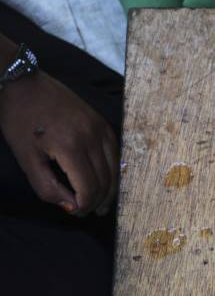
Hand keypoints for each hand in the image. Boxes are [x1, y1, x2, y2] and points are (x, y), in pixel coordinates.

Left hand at [0, 71, 117, 215]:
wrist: (24, 83)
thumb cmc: (19, 120)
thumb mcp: (25, 158)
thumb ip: (47, 186)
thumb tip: (71, 206)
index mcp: (70, 147)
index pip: (88, 188)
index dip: (84, 205)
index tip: (74, 212)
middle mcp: (92, 137)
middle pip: (105, 181)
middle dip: (97, 201)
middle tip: (85, 211)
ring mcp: (101, 128)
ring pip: (115, 169)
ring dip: (109, 189)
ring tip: (100, 202)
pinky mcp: (103, 122)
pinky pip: (115, 153)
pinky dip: (113, 170)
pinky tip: (105, 179)